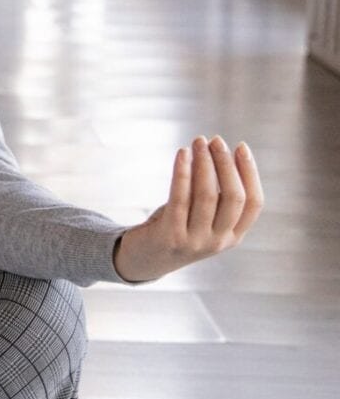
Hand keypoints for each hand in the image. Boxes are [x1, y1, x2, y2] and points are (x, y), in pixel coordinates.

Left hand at [113, 136, 262, 283]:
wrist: (144, 258)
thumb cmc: (177, 227)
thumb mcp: (204, 215)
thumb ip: (217, 195)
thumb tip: (222, 153)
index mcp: (233, 236)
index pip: (254, 203)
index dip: (250, 173)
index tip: (242, 146)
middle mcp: (218, 241)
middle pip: (233, 197)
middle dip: (226, 164)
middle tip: (216, 140)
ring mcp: (195, 241)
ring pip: (207, 195)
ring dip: (204, 163)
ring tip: (198, 141)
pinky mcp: (170, 235)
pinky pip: (180, 198)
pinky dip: (182, 172)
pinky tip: (182, 153)